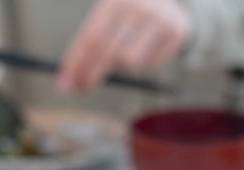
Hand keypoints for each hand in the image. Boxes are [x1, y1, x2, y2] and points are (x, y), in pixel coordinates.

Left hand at [61, 0, 189, 92]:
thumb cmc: (129, 10)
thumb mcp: (109, 13)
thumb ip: (89, 43)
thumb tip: (69, 80)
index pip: (92, 37)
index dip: (77, 62)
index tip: (66, 82)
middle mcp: (140, 7)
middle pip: (110, 52)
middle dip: (92, 74)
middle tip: (81, 87)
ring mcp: (161, 19)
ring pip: (131, 62)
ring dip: (122, 66)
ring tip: (125, 51)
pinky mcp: (177, 32)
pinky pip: (151, 65)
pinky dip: (142, 63)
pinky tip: (145, 48)